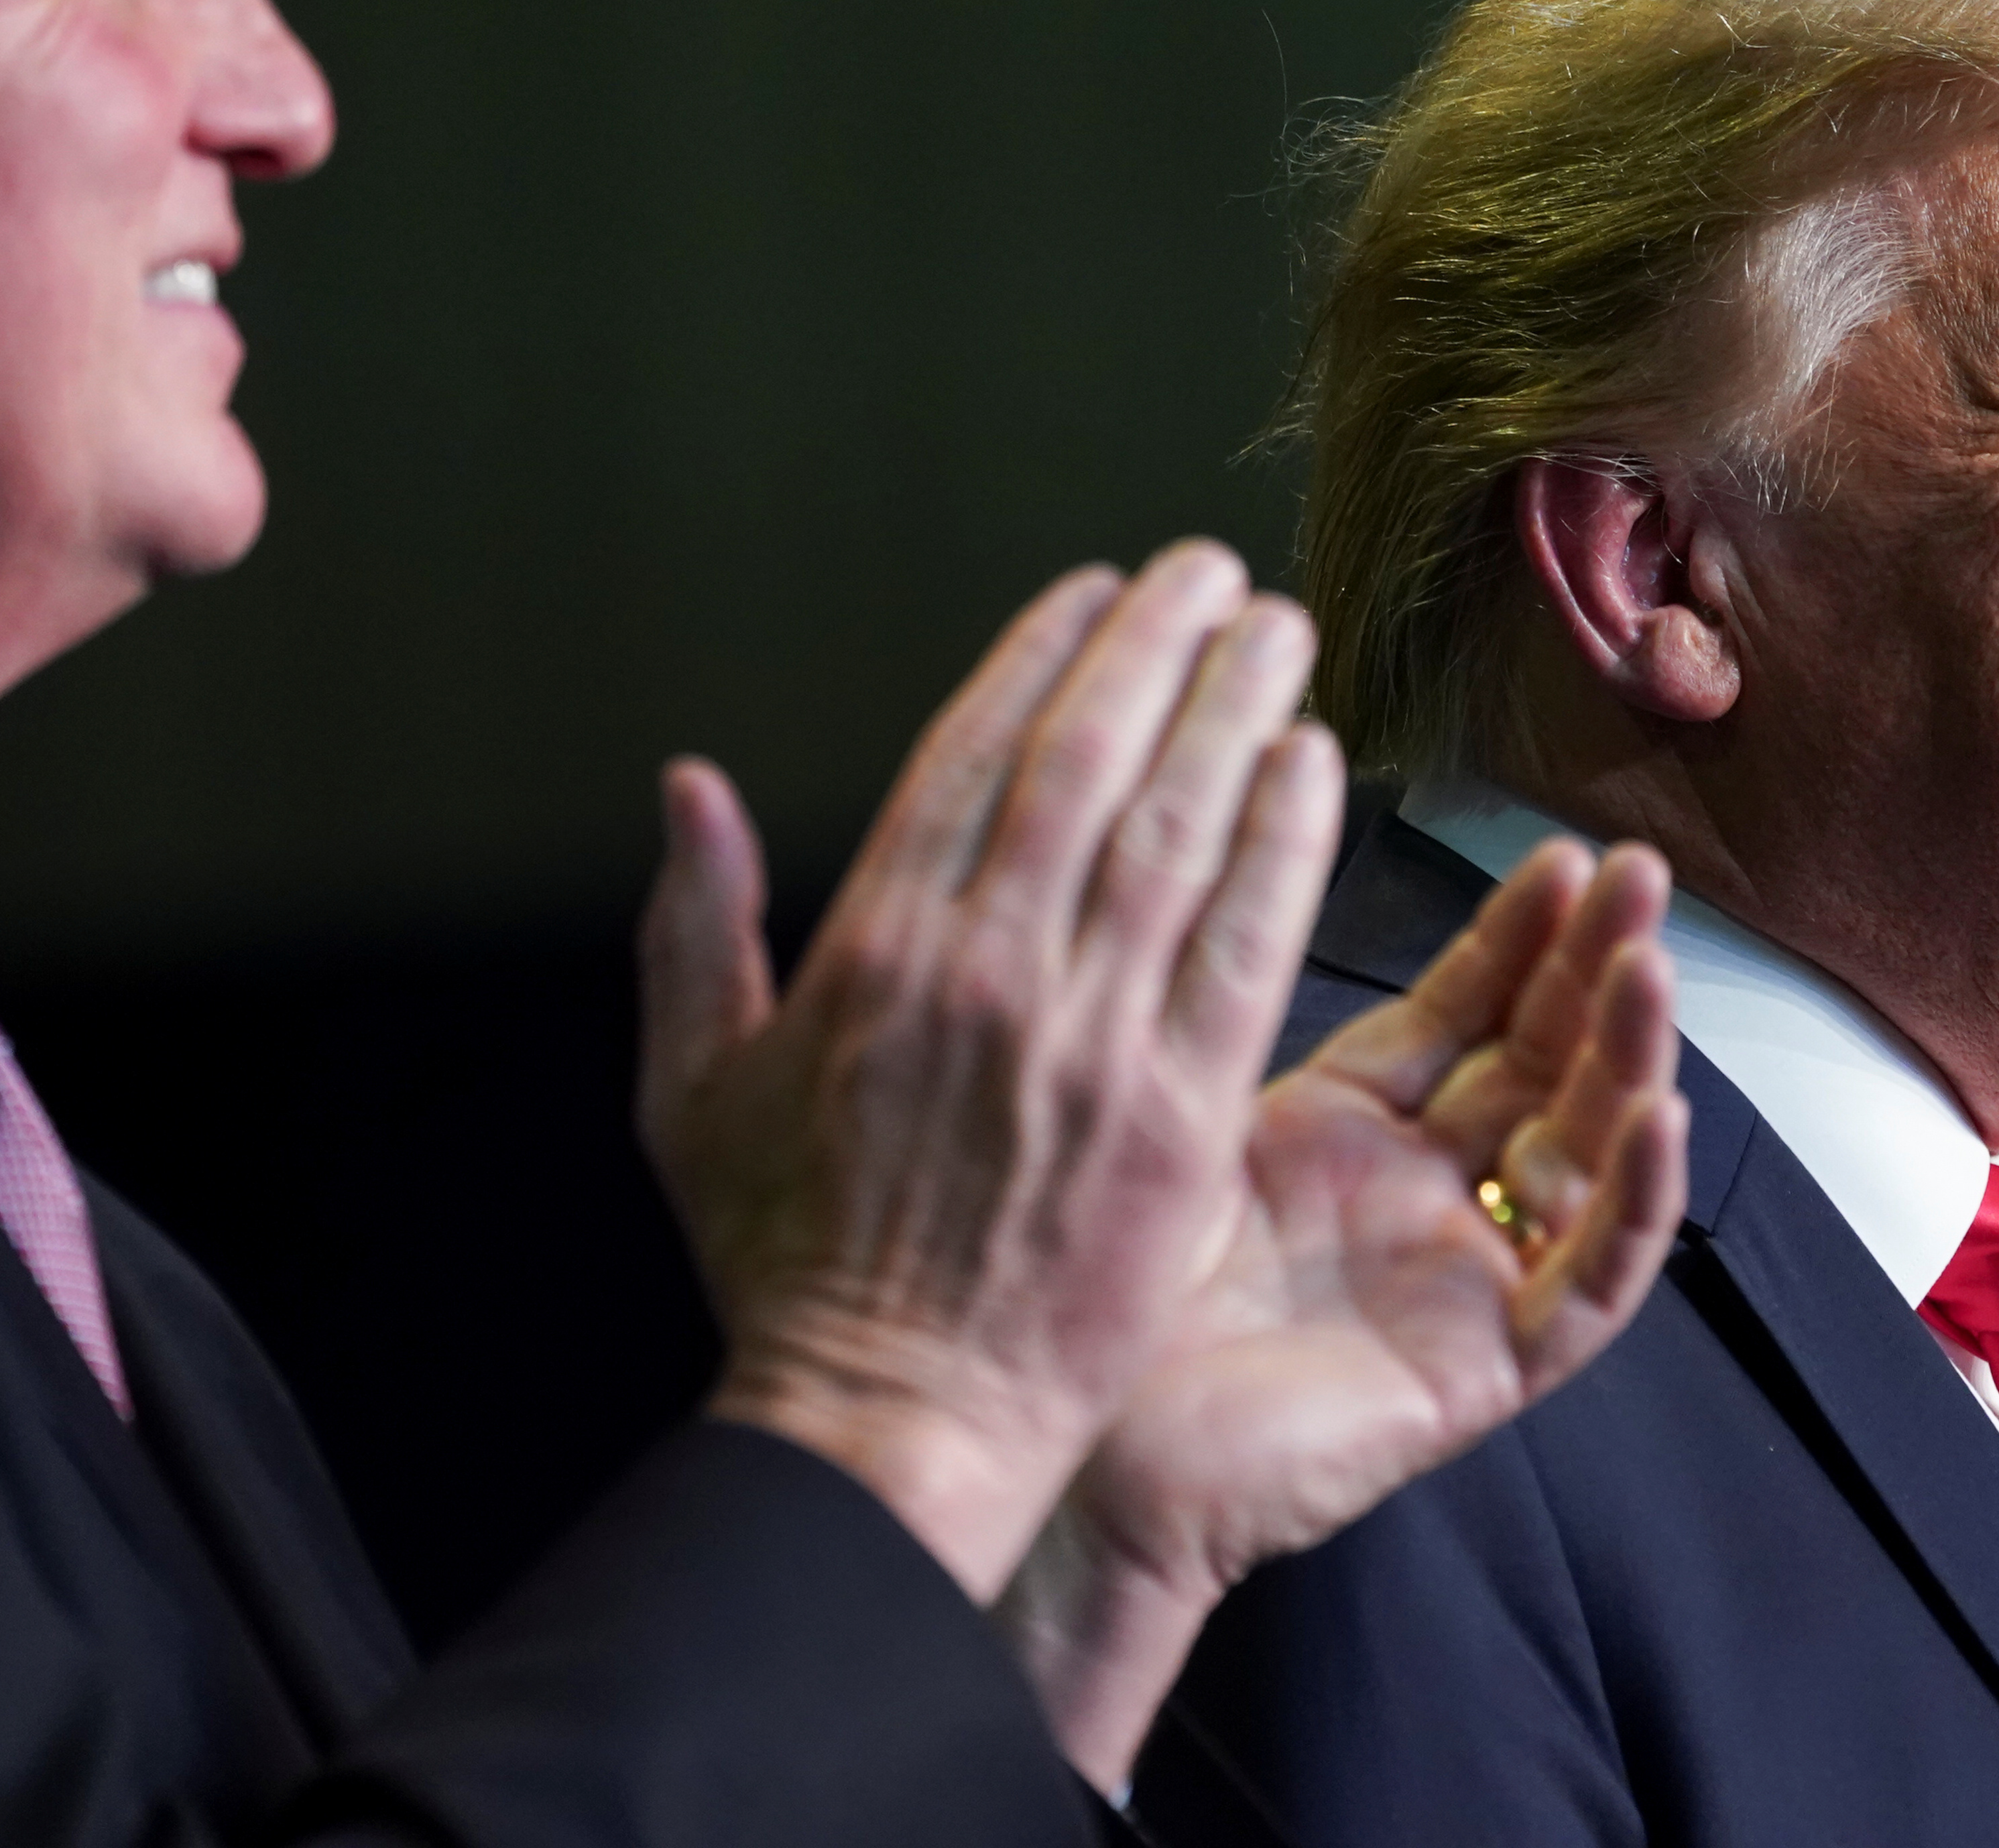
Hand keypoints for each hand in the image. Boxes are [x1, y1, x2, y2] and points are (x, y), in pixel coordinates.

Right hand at [638, 543, 1343, 1602]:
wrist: (888, 1421)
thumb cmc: (790, 1265)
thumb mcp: (689, 1088)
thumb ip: (690, 926)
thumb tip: (687, 787)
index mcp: (871, 954)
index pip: (971, 757)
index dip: (1042, 655)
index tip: (1097, 591)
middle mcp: (984, 974)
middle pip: (1086, 762)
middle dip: (1156, 648)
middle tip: (1213, 576)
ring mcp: (1086, 1042)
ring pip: (1175, 830)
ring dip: (1234, 712)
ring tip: (1277, 633)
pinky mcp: (1176, 1118)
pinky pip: (1242, 947)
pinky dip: (1281, 844)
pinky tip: (1311, 765)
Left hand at [994, 835, 1690, 1786]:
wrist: (1080, 1446)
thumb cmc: (1108, 1288)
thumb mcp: (1195, 1115)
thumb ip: (1249, 1004)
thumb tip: (1260, 853)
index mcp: (1349, 1130)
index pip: (1465, 1013)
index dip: (1518, 935)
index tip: (1561, 854)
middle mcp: (1421, 1196)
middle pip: (1541, 1065)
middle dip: (1594, 967)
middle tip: (1638, 875)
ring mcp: (1462, 1279)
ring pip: (1586, 1158)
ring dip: (1626, 1060)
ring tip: (1648, 967)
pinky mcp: (1486, 1367)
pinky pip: (1590, 1286)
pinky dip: (1633, 1204)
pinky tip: (1657, 1117)